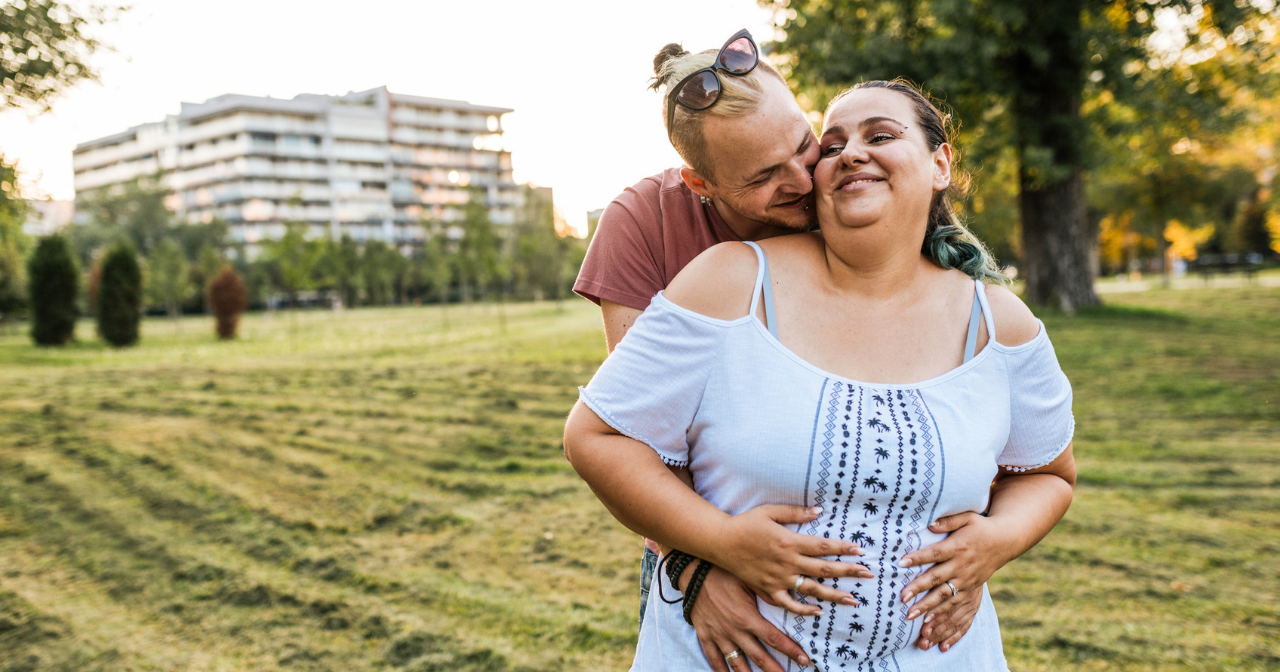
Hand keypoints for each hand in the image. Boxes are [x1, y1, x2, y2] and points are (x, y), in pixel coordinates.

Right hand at [689, 567, 810, 671]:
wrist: (693, 573)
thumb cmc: (723, 573)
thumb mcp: (749, 579)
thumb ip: (768, 593)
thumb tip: (790, 599)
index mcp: (747, 618)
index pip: (774, 639)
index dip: (791, 650)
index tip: (805, 659)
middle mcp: (734, 631)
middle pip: (759, 657)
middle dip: (775, 670)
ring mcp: (719, 635)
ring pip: (737, 663)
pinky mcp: (705, 635)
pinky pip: (713, 658)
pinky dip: (720, 669)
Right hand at [711, 505, 873, 614]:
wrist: (720, 542)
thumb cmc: (745, 523)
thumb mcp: (769, 511)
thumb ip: (795, 512)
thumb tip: (819, 511)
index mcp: (789, 541)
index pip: (823, 546)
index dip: (843, 548)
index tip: (860, 550)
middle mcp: (787, 561)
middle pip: (824, 568)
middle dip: (848, 571)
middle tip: (868, 574)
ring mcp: (778, 578)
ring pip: (811, 589)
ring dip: (833, 595)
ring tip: (852, 600)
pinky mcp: (768, 589)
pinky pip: (789, 603)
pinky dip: (804, 609)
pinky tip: (818, 612)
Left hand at [897, 512, 1010, 649]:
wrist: (1005, 541)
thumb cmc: (980, 527)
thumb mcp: (967, 518)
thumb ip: (947, 521)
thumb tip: (930, 524)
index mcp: (958, 547)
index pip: (934, 553)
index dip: (918, 558)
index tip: (901, 562)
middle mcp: (961, 566)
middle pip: (937, 578)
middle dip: (918, 588)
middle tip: (902, 598)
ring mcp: (967, 580)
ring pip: (944, 596)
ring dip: (927, 607)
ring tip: (910, 616)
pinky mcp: (971, 590)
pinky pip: (955, 605)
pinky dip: (942, 614)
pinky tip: (929, 622)